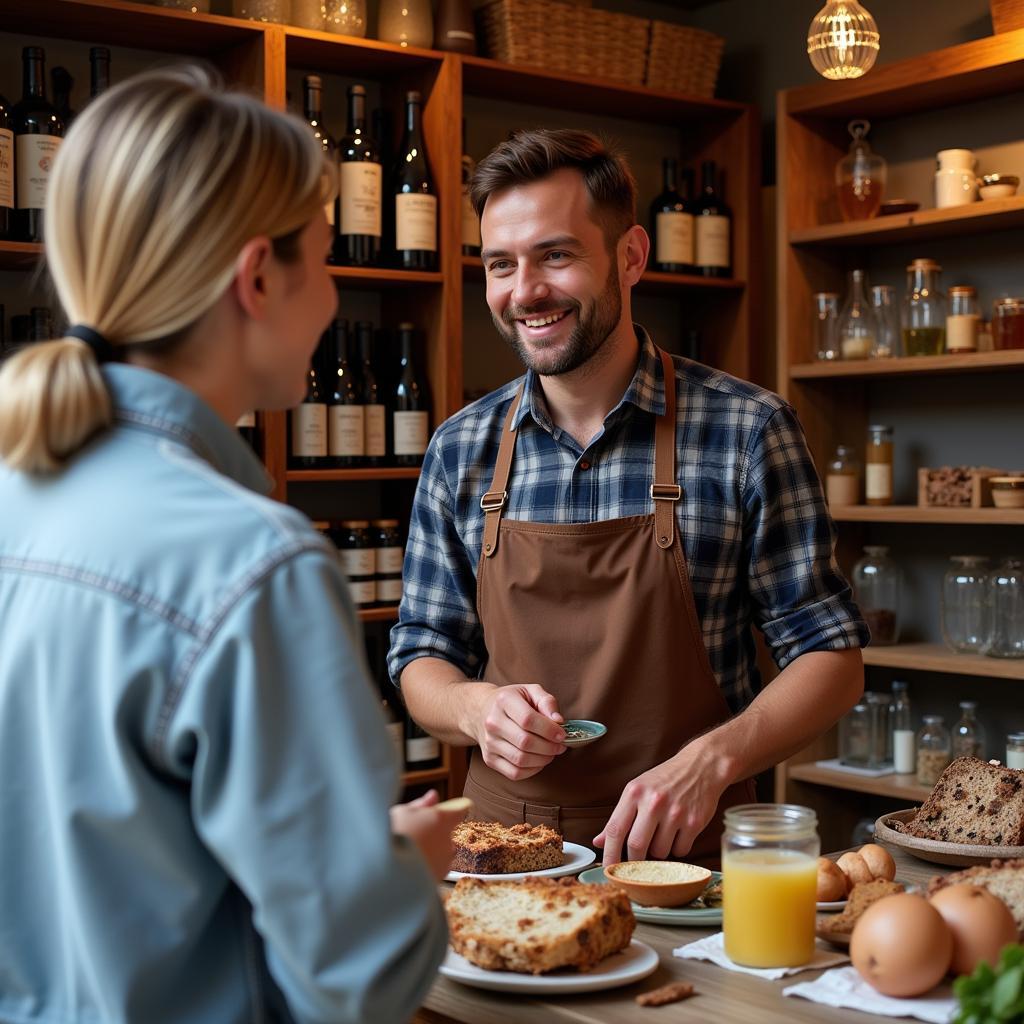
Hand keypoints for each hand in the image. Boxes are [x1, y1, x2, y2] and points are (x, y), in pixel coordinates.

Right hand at [390, 789, 466, 880]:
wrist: (385, 873)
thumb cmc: (391, 838)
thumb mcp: (401, 812)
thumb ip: (420, 804)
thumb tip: (433, 796)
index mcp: (441, 820)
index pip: (459, 811)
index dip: (453, 810)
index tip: (448, 811)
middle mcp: (447, 841)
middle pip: (447, 833)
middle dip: (435, 833)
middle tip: (414, 834)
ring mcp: (444, 862)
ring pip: (443, 852)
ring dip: (432, 851)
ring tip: (409, 852)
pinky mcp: (438, 879)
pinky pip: (436, 869)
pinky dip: (427, 868)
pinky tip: (410, 866)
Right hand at [470, 683, 566, 781]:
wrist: (481, 710)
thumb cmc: (513, 701)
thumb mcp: (530, 691)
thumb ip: (547, 702)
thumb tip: (559, 721)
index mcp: (504, 701)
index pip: (528, 720)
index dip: (549, 730)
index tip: (562, 734)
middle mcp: (493, 722)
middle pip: (525, 742)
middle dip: (549, 747)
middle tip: (560, 745)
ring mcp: (489, 743)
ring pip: (521, 760)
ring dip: (543, 759)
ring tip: (551, 753)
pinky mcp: (489, 759)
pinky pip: (515, 773)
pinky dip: (532, 770)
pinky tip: (539, 760)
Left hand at [593, 747, 730, 866]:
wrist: (701, 767)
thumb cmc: (665, 780)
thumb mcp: (637, 790)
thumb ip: (618, 817)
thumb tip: (599, 841)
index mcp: (634, 792)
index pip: (615, 830)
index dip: (609, 854)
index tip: (608, 870)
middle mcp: (654, 802)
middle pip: (636, 846)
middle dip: (634, 860)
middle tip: (637, 860)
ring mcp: (675, 813)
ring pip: (659, 852)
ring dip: (658, 851)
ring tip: (663, 833)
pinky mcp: (694, 822)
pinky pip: (680, 850)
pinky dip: (677, 848)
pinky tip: (679, 832)